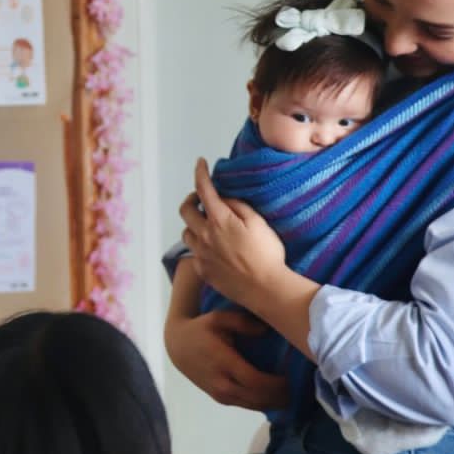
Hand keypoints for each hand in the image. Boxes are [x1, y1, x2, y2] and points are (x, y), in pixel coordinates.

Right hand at [165, 306, 289, 410]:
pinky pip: (246, 405)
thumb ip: (242, 323)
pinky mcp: (220, 398)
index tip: (292, 378)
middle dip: (279, 396)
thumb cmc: (201, 330)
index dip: (276, 384)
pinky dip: (263, 403)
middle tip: (299, 389)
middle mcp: (222, 383)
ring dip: (273, 403)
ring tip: (292, 395)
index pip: (255, 381)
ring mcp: (220, 394)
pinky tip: (276, 398)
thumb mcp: (219, 318)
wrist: (177, 347)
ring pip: (252, 405)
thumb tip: (266, 330)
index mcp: (224, 363)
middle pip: (257, 398)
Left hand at [180, 159, 286, 313]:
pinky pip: (193, 253)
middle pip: (185, 210)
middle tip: (202, 199)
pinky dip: (199, 245)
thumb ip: (238, 207)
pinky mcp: (203, 271)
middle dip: (191, 199)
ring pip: (186, 233)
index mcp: (220, 220)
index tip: (200, 163)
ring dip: (194, 224)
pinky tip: (213, 248)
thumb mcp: (258, 222)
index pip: (203, 189)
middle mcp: (205, 236)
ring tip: (208, 225)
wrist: (266, 289)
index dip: (200, 173)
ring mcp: (201, 255)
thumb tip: (223, 200)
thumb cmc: (267, 255)